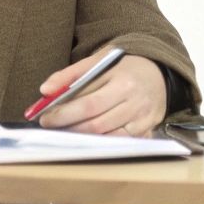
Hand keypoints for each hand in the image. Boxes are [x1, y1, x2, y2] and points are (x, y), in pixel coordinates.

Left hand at [35, 51, 166, 135]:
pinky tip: (88, 137)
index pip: (88, 104)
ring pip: (107, 137)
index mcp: (124, 82)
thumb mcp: (99, 60)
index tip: (45, 118)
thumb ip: (70, 74)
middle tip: (51, 128)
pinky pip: (120, 143)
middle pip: (96, 124)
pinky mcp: (147, 130)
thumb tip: (44, 91)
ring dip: (83, 138)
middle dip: (69, 129)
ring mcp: (144, 119)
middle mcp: (136, 102)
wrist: (159, 70)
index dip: (64, 114)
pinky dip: (101, 142)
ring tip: (66, 132)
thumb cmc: (125, 65)